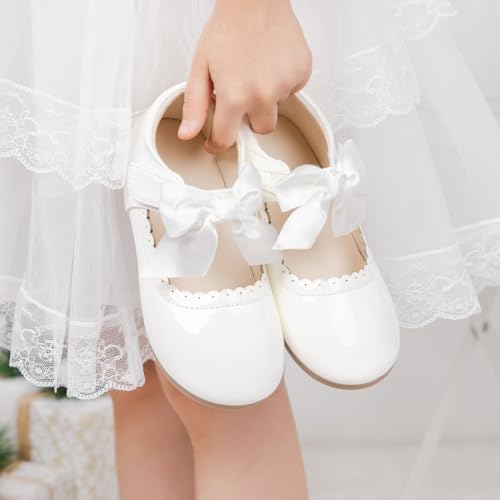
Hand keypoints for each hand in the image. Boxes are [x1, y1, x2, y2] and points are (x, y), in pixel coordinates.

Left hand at [178, 0, 311, 153]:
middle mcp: (263, 96)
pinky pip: (292, 91)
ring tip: (257, 70)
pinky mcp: (302, 74)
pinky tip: (272, 63)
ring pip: (276, 109)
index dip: (218, 143)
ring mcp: (285, 85)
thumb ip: (194, 105)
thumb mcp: (200, 68)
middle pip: (260, 130)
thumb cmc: (227, 29)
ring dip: (267, 98)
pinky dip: (282, 82)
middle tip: (242, 93)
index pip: (227, 139)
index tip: (215, 142)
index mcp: (235, 97)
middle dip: (250, 118)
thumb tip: (188, 134)